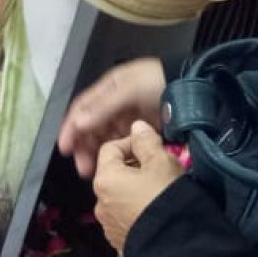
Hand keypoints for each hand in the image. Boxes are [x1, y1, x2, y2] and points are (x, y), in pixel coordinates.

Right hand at [57, 57, 166, 177]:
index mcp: (107, 89)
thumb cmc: (158, 83)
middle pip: (91, 127)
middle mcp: (113, 104)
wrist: (193, 89)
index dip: (70, 128)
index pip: (81, 109)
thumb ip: (103, 107)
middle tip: (82, 169)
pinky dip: (115, 156)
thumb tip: (79, 124)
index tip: (64, 148)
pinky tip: (114, 168)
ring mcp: (128, 118)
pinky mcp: (142, 131)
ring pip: (105, 138)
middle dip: (84, 147)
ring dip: (97, 154)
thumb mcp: (129, 90)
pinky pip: (123, 145)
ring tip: (94, 173)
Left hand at [93, 122, 183, 253]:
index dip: (131, 142)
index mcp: (105, 179)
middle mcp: (100, 202)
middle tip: (160, 166)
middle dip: (135, 166)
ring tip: (161, 189)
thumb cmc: (167, 200)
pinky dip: (138, 210)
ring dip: (136, 189)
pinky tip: (157, 210)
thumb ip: (146, 142)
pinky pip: (126, 217)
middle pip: (114, 173)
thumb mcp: (161, 163)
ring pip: (120, 196)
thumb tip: (137, 128)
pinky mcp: (120, 241)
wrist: (176, 247)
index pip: (109, 149)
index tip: (151, 145)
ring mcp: (109, 224)